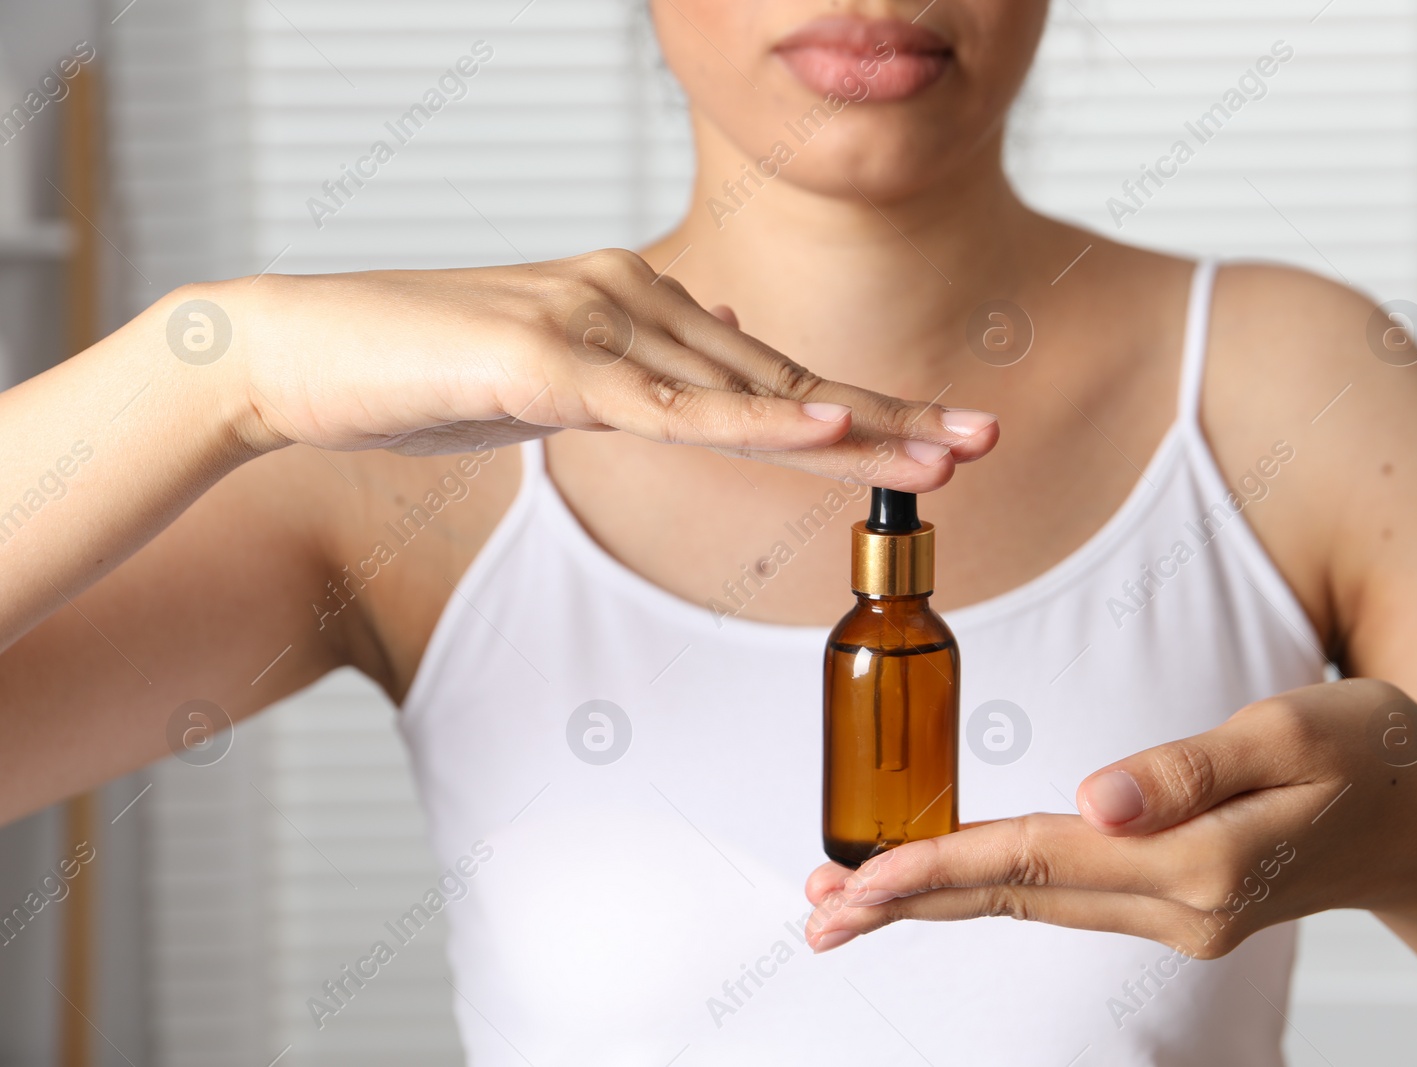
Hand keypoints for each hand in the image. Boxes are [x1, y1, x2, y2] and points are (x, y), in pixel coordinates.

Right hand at [194, 249, 997, 481]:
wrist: (298, 354)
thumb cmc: (422, 370)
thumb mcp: (551, 371)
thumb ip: (639, 367)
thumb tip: (729, 345)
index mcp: (639, 305)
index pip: (768, 371)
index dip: (858, 409)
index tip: (938, 438)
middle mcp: (632, 298)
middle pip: (781, 373)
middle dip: (888, 415)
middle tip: (984, 440)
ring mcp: (591, 321)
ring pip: (740, 388)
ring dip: (848, 423)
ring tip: (943, 451)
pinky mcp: (544, 358)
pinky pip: (661, 401)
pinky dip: (746, 416)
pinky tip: (823, 424)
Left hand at [804, 678, 1416, 954]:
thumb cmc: (1372, 757)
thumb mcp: (1296, 734)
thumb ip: (1191, 767)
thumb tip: (1095, 796)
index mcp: (1191, 862)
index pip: (1035, 864)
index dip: (938, 870)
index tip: (857, 881)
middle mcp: (1173, 905)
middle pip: (1014, 901)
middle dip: (908, 905)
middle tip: (816, 917)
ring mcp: (1175, 916)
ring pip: (1031, 907)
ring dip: (938, 904)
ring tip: (852, 905)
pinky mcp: (1176, 904)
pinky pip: (1063, 900)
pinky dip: (994, 894)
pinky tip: (950, 887)